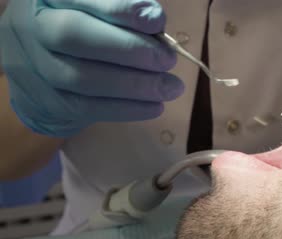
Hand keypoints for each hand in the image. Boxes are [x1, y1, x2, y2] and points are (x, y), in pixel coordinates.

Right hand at [0, 0, 184, 136]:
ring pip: (81, 78)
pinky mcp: (47, 100)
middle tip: (168, 59)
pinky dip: (126, 109)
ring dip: (133, 85)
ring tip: (170, 87)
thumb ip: (124, 14)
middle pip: (72, 35)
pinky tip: (155, 106)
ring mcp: (34, 65)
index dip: (118, 8)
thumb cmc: (85, 30)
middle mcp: (33, 25)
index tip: (156, 21)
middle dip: (127, 48)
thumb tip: (155, 23)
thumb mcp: (99, 12)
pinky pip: (87, 107)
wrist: (40, 70)